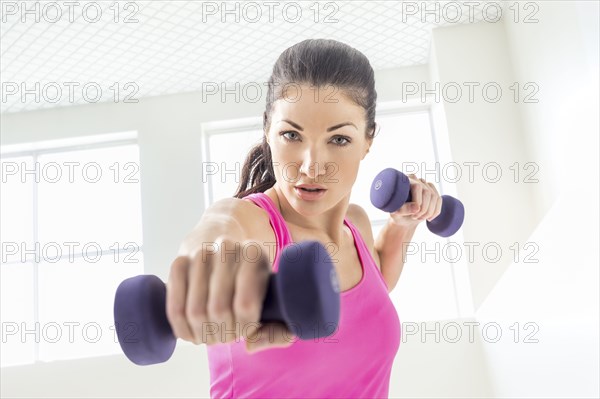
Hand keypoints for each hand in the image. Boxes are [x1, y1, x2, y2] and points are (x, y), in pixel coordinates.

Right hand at [166, 236, 294, 353]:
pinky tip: (192, 333)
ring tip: (211, 335)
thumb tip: (250, 344)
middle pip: (219, 310)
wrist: (226, 252)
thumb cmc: (254, 283)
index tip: (247, 329)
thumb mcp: (277, 300)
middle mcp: (226, 248)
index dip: (244, 328)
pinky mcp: (178, 263)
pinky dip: (182, 329)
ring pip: (195, 311)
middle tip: (227, 336)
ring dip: (203, 334)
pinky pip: (175, 307)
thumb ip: (279, 330)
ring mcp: (199, 254)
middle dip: (223, 333)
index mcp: (254, 253)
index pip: (246, 304)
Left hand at [389, 174, 441, 227]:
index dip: (418, 200)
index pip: (417, 187)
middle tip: (415, 217)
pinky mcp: (433, 192)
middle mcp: (416, 180)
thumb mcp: (396, 211)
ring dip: (429, 211)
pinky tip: (429, 218)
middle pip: (427, 192)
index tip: (414, 213)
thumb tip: (417, 207)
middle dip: (424, 208)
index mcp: (405, 181)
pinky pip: (439, 200)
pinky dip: (435, 211)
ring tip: (420, 218)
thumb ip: (404, 209)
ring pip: (434, 197)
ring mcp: (426, 185)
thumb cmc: (397, 212)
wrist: (403, 218)